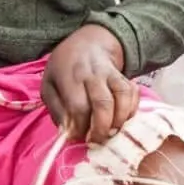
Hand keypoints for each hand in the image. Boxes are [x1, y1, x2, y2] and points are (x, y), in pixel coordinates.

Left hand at [42, 25, 138, 143]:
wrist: (89, 42)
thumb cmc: (64, 68)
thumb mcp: (49, 85)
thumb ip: (56, 110)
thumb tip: (68, 133)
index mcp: (70, 77)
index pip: (78, 106)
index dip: (80, 127)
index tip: (78, 137)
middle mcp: (93, 74)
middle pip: (103, 103)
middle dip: (101, 128)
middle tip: (97, 142)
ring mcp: (112, 74)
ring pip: (123, 97)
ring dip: (120, 120)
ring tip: (112, 132)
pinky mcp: (125, 77)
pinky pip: (134, 93)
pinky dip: (132, 109)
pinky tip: (122, 119)